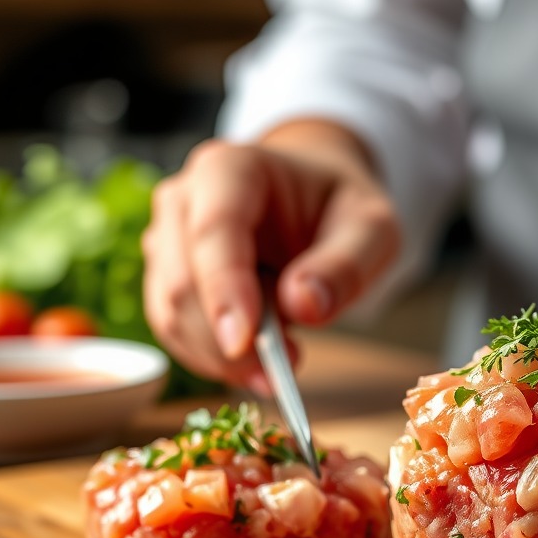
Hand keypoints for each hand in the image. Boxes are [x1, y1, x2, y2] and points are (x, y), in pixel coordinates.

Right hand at [142, 120, 400, 387]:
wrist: (314, 199)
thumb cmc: (340, 207)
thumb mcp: (372, 228)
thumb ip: (346, 264)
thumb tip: (303, 304)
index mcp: (230, 169)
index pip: (215, 230)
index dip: (224, 290)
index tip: (244, 345)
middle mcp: (183, 199)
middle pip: (183, 282)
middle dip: (229, 340)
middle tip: (289, 368)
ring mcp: (166, 239)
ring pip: (171, 314)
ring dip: (222, 357)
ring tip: (285, 363)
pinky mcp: (166, 278)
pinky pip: (175, 331)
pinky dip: (213, 360)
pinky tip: (260, 366)